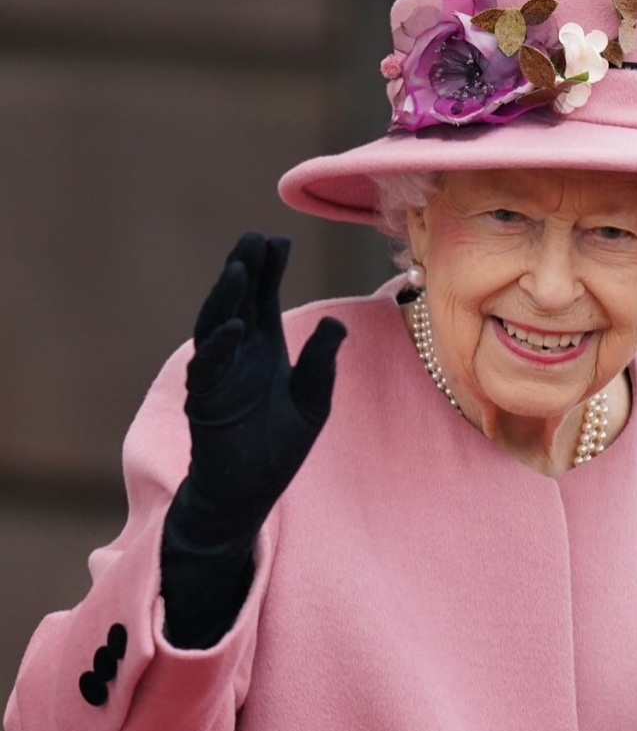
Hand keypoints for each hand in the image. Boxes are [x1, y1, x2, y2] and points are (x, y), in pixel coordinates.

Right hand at [167, 233, 346, 547]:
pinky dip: (219, 347)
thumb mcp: (312, 400)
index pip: (263, 300)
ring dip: (226, 297)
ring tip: (239, 268)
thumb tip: (336, 322)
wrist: (249, 492)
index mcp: (264, 350)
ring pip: (216, 325)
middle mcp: (238, 355)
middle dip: (245, 270)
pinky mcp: (205, 402)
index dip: (269, 270)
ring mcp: (218, 376)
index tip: (278, 239)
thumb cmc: (279, 447)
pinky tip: (236, 326)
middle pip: (237, 303)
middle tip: (254, 237)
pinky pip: (207, 368)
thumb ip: (321, 363)